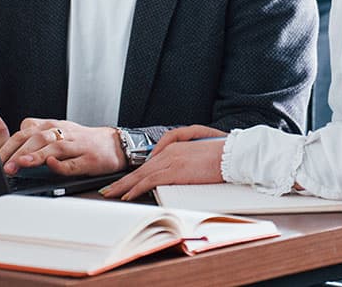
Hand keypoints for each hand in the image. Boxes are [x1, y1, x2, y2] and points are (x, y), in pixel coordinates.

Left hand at [0, 118, 124, 176]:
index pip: (25, 131)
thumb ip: (36, 140)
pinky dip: (61, 164)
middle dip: (17, 152)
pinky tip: (51, 165)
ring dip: (35, 156)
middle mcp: (62, 132)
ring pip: (52, 147)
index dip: (9, 144)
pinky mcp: (88, 159)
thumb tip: (12, 154)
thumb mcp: (58, 135)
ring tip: (20, 164)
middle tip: (4, 165)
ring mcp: (76, 145)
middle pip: (35, 138)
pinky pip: (72, 162)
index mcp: (52, 126)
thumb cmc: (82, 142)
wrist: (114, 144)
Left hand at [100, 125, 226, 200]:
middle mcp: (169, 152)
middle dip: (123, 180)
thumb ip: (182, 151)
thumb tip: (169, 166)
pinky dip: (136, 188)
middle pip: (140, 168)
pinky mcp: (174, 170)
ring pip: (141, 174)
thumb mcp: (199, 146)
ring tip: (112, 194)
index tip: (124, 182)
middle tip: (109, 189)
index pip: (149, 163)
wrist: (232, 154)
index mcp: (175, 147)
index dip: (135, 174)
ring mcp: (170, 160)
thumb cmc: (221, 152)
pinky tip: (128, 195)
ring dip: (124, 186)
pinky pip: (150, 181)